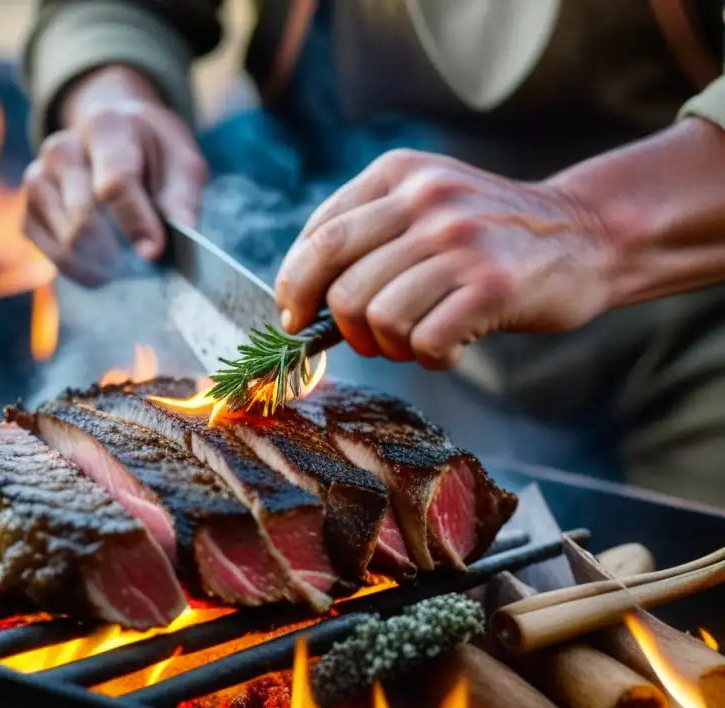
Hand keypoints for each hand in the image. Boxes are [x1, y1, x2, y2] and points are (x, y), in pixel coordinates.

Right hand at [21, 66, 207, 284]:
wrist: (116, 140)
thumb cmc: (154, 156)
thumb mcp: (182, 164)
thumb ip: (182, 195)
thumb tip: (182, 227)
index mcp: (105, 127)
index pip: (115, 183)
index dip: (136, 223)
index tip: (153, 252)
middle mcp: (61, 148)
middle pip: (83, 217)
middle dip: (118, 252)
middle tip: (145, 267)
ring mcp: (38, 179)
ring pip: (66, 241)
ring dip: (102, 265)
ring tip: (130, 267)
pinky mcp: (28, 212)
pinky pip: (52, 255)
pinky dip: (83, 271)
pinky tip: (106, 268)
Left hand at [275, 150, 620, 368]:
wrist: (587, 233)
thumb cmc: (491, 234)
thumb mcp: (426, 203)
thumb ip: (367, 233)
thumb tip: (298, 298)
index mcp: (399, 174)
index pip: (320, 237)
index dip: (296, 286)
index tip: (295, 316)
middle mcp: (426, 200)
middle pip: (339, 285)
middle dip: (342, 327)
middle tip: (367, 338)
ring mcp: (460, 241)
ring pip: (377, 319)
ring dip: (389, 346)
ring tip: (417, 339)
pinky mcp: (491, 285)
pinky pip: (423, 342)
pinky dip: (430, 358)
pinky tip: (451, 346)